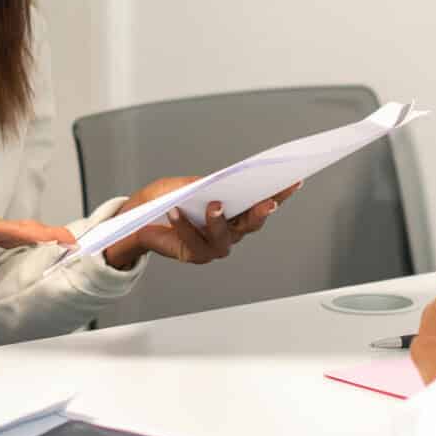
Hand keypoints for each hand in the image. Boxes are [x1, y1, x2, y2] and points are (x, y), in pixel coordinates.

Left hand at [102, 178, 299, 270]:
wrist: (142, 218)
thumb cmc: (168, 198)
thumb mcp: (187, 183)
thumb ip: (204, 183)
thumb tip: (219, 182)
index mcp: (236, 209)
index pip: (263, 200)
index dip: (281, 192)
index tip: (293, 180)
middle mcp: (232, 229)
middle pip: (252, 222)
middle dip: (260, 212)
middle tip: (266, 201)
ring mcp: (216, 244)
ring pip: (224, 236)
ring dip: (219, 220)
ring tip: (213, 205)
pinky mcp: (196, 254)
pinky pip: (194, 241)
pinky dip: (185, 225)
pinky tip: (176, 212)